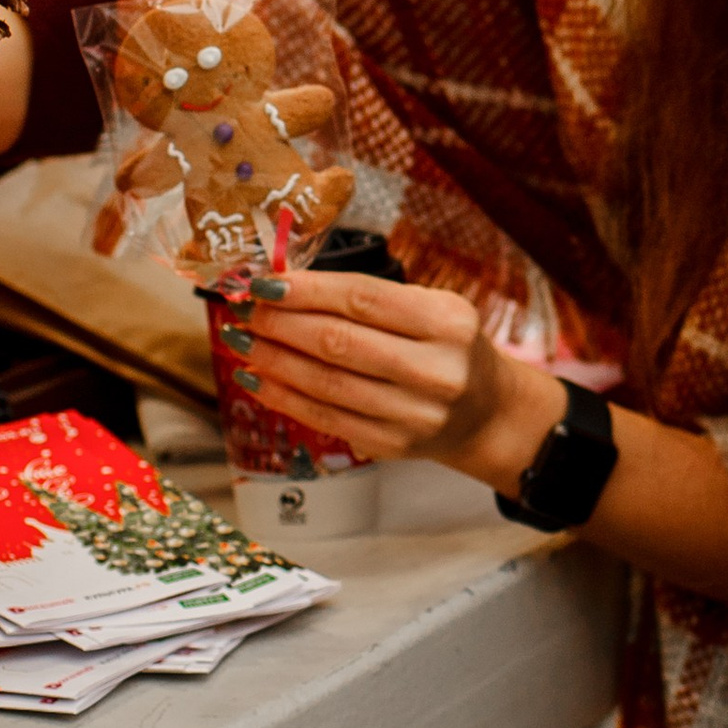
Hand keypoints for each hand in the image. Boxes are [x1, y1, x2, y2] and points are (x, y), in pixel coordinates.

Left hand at [230, 270, 563, 487]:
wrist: (485, 412)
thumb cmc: (446, 348)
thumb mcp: (432, 308)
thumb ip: (370, 298)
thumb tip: (286, 288)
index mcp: (447, 321)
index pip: (363, 299)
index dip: (307, 290)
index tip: (265, 282)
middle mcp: (435, 370)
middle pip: (339, 342)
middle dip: (281, 324)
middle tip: (246, 310)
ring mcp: (414, 414)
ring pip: (326, 383)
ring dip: (274, 360)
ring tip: (242, 341)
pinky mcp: (392, 445)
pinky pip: (325, 417)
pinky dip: (285, 397)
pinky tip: (259, 379)